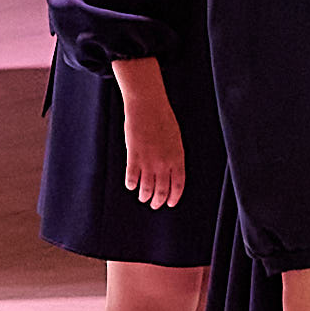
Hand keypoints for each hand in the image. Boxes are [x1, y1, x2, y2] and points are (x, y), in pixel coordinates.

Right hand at [119, 61, 187, 208]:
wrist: (148, 106)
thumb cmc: (162, 118)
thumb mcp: (175, 139)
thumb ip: (173, 156)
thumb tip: (170, 170)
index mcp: (177, 158)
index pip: (178, 185)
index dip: (173, 197)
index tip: (169, 203)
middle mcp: (164, 163)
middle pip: (162, 190)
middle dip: (157, 201)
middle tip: (154, 204)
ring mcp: (149, 161)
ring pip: (146, 188)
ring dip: (144, 195)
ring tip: (142, 197)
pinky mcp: (134, 156)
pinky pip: (132, 177)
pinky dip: (131, 184)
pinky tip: (130, 185)